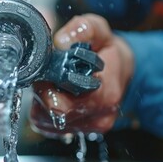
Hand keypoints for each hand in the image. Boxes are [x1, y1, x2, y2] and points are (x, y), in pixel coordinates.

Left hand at [30, 14, 133, 136]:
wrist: (121, 71)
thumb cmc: (108, 51)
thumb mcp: (99, 30)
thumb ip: (82, 29)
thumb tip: (61, 41)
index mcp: (105, 95)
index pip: (60, 102)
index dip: (46, 83)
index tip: (47, 67)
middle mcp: (97, 118)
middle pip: (49, 111)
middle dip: (42, 90)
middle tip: (47, 72)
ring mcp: (87, 128)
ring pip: (45, 119)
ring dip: (41, 99)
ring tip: (53, 81)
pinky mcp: (76, 132)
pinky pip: (46, 124)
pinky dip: (44, 108)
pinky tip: (54, 92)